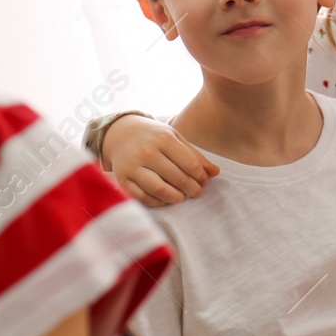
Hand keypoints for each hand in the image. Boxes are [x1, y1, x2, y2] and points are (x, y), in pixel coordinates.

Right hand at [101, 114, 219, 206]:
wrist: (120, 134)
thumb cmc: (153, 137)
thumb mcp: (175, 138)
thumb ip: (195, 156)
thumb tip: (215, 173)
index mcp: (163, 139)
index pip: (189, 164)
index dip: (201, 176)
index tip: (204, 181)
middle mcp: (146, 152)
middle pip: (177, 178)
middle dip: (192, 189)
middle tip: (197, 192)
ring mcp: (132, 167)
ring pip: (160, 190)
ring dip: (176, 197)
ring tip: (181, 196)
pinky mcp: (123, 179)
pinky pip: (143, 198)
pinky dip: (157, 202)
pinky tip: (164, 199)